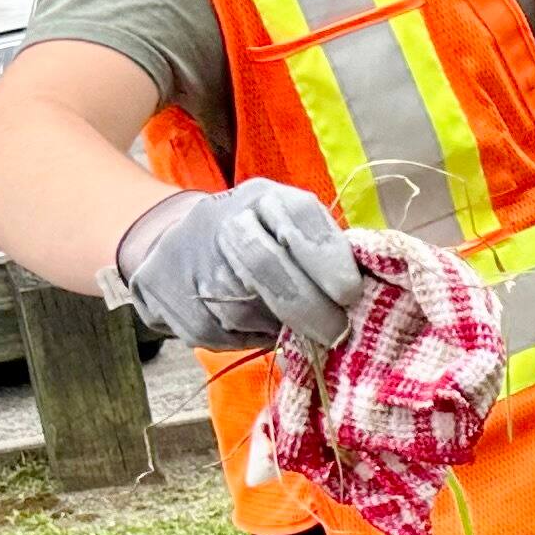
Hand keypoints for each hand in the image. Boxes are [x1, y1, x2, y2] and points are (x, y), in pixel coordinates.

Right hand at [105, 182, 371, 352]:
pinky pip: (223, 329)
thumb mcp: (291, 228)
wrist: (171, 242)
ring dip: (278, 326)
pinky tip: (255, 325)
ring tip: (293, 327)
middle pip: (268, 266)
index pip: (299, 220)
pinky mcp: (176, 299)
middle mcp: (228, 221)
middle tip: (336, 332)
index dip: (329, 261)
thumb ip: (325, 255)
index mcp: (266, 198)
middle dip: (310, 307)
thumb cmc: (259, 239)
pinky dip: (249, 336)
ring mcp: (196, 259)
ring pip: (245, 306)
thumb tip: (363, 303)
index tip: (350, 294)